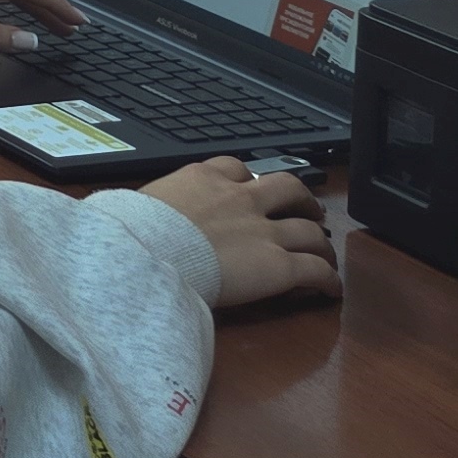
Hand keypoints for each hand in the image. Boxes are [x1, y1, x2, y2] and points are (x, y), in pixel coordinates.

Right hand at [139, 156, 341, 308]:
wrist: (146, 254)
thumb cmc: (132, 232)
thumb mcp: (138, 203)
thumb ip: (152, 205)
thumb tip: (127, 213)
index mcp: (204, 179)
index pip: (236, 169)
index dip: (249, 180)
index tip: (251, 188)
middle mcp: (241, 199)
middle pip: (287, 188)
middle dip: (301, 199)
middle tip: (307, 211)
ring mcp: (263, 232)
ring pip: (310, 231)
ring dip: (321, 242)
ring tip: (324, 253)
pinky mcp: (278, 266)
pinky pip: (315, 270)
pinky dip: (328, 279)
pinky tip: (330, 289)